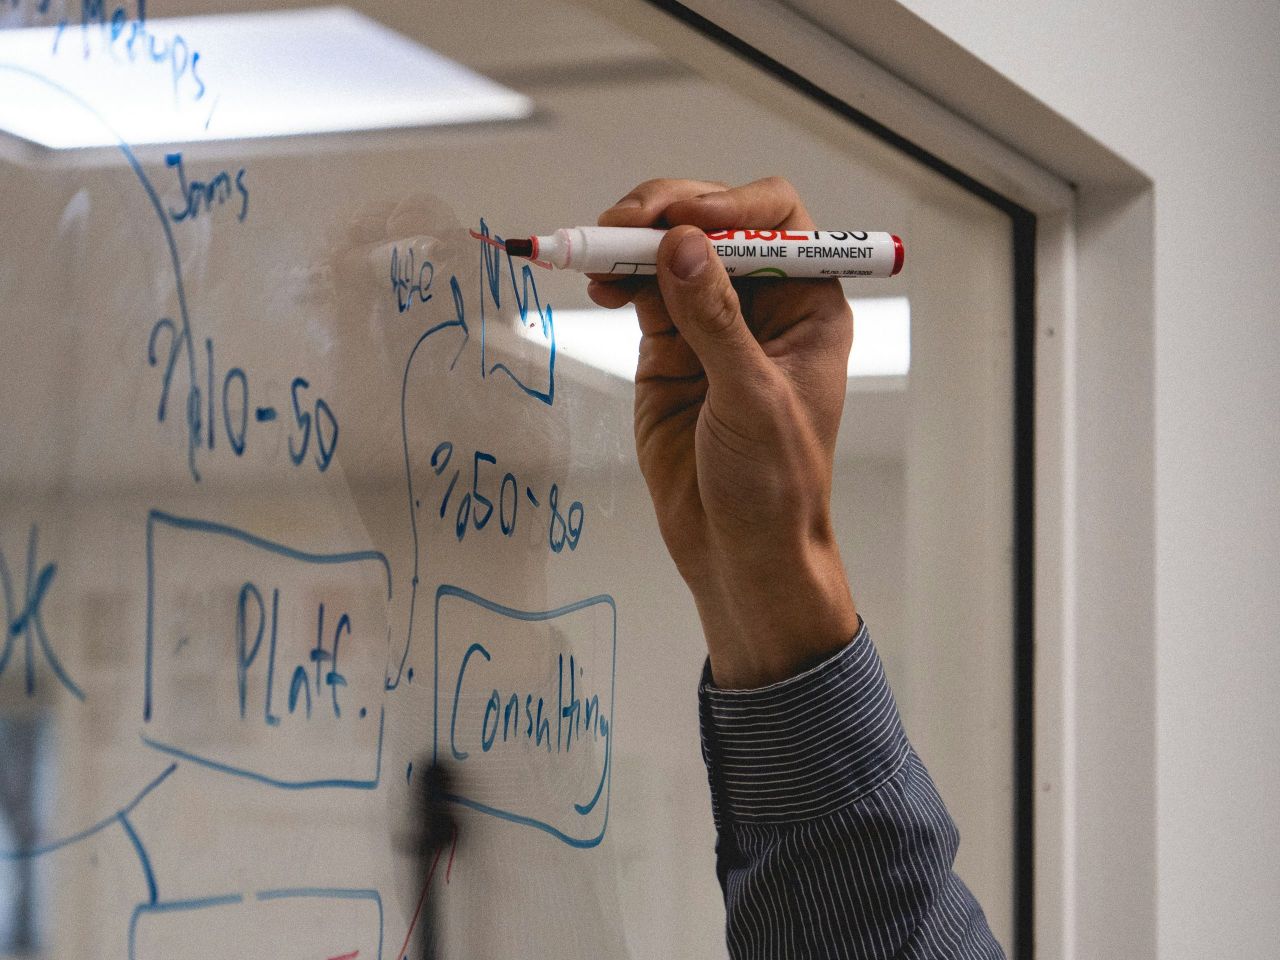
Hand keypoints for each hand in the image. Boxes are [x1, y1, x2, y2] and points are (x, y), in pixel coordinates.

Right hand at [588, 177, 858, 688]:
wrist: (739, 553)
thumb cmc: (774, 487)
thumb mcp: (751, 400)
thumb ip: (715, 321)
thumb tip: (683, 246)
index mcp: (807, 306)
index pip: (775, 219)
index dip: (730, 204)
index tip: (683, 219)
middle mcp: (761, 306)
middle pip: (713, 224)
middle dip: (667, 214)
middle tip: (622, 226)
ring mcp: (710, 325)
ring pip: (669, 253)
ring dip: (632, 244)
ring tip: (597, 254)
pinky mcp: (669, 351)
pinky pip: (640, 294)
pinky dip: (617, 279)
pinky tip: (599, 285)